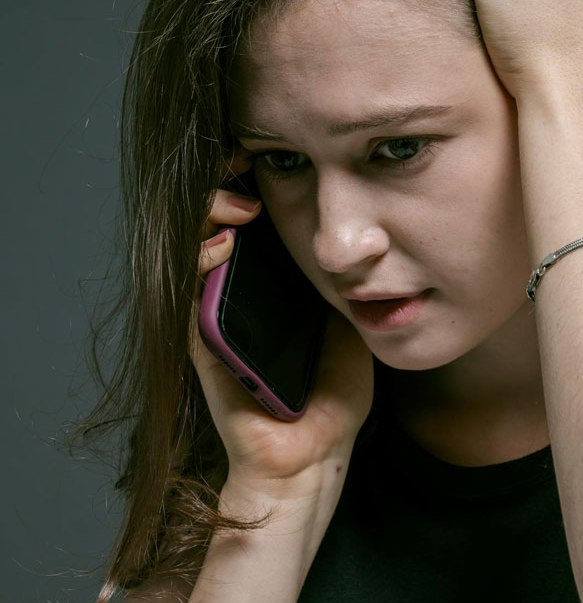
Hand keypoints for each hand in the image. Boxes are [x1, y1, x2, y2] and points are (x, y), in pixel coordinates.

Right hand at [189, 150, 374, 496]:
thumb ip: (351, 275)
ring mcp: (218, 315)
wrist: (318, 449)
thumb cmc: (335, 386)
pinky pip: (193, 296)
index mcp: (273, 281)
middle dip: (229, 187)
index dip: (254, 180)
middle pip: (221, 223)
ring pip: (199, 250)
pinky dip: (201, 263)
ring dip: (212, 216)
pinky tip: (222, 243)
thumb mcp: (351, 314)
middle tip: (250, 167)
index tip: (270, 154)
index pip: (253, 218)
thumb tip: (368, 227)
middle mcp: (241, 290)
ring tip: (241, 202)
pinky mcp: (205, 344)